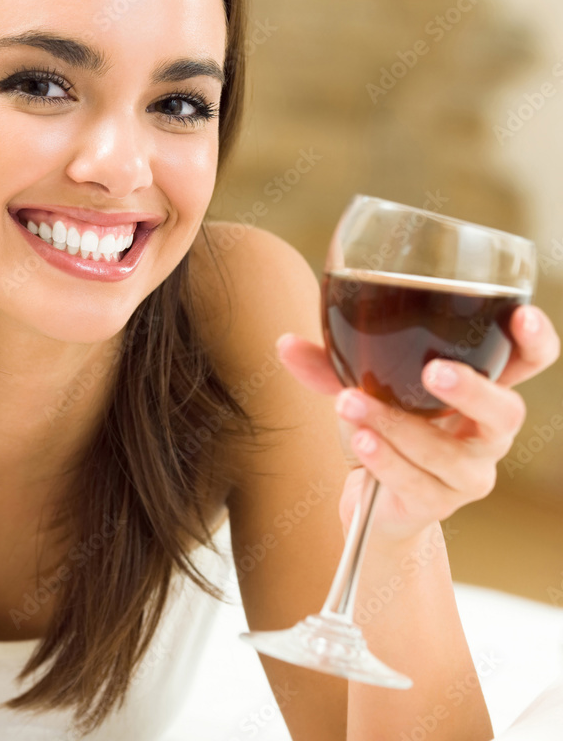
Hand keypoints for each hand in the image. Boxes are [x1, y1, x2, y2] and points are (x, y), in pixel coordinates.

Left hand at [276, 304, 560, 544]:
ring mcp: (468, 473)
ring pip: (446, 452)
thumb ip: (330, 364)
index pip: (528, 362)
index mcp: (481, 388)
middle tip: (434, 372)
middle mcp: (486, 431)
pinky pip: (417, 482)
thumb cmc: (385, 427)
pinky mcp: (439, 503)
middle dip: (472, 390)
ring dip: (396, 424)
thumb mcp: (363, 386)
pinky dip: (386, 459)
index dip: (535, 341)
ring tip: (350, 404)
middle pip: (506, 411)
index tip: (521, 317)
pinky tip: (362, 441)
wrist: (373, 502)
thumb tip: (285, 344)